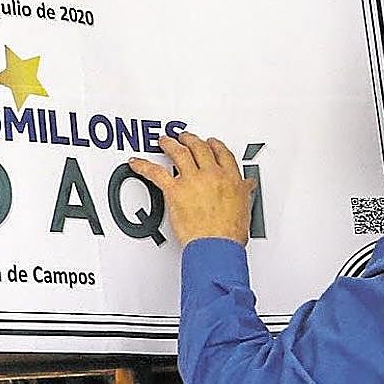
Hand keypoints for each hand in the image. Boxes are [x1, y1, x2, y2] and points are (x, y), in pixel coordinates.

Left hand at [129, 134, 255, 247]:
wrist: (216, 246)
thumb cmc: (230, 234)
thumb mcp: (244, 209)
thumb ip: (243, 192)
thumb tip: (247, 186)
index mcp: (231, 178)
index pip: (223, 154)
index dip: (215, 145)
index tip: (211, 142)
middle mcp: (212, 175)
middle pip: (200, 148)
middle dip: (191, 140)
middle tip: (185, 137)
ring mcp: (192, 181)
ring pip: (179, 153)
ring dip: (170, 144)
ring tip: (164, 141)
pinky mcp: (175, 190)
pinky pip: (155, 173)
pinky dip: (143, 166)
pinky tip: (136, 162)